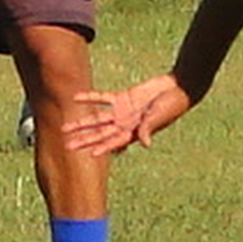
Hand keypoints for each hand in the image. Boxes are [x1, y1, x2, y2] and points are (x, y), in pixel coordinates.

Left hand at [65, 74, 191, 155]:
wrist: (177, 88)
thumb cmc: (171, 105)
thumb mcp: (159, 117)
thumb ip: (149, 128)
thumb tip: (145, 144)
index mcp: (134, 132)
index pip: (114, 142)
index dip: (102, 147)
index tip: (89, 154)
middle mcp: (125, 124)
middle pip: (100, 134)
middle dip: (84, 140)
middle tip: (67, 146)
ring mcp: (123, 112)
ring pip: (97, 119)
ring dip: (82, 123)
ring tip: (65, 128)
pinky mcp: (123, 98)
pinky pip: (103, 98)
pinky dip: (90, 98)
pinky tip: (75, 98)